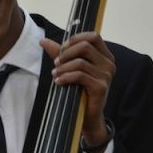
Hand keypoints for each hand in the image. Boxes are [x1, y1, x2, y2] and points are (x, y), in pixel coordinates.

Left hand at [40, 31, 114, 152]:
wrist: (86, 116)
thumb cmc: (79, 89)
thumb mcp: (70, 68)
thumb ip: (60, 53)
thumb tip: (43, 40)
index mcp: (105, 56)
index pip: (94, 36)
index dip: (76, 39)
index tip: (62, 48)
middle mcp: (109, 64)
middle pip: (86, 46)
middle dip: (67, 53)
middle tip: (56, 62)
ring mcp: (107, 75)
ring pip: (80, 62)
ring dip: (63, 67)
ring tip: (55, 74)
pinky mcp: (101, 87)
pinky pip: (80, 75)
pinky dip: (65, 77)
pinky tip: (58, 82)